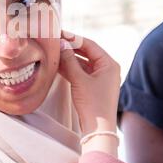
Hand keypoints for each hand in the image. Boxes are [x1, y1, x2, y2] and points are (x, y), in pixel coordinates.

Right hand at [58, 31, 120, 155]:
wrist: (98, 129)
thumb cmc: (93, 103)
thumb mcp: (79, 79)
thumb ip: (69, 60)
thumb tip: (61, 44)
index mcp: (109, 64)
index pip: (90, 45)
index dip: (74, 38)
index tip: (60, 33)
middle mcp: (107, 69)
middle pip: (86, 53)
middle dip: (70, 48)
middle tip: (54, 42)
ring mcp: (100, 78)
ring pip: (82, 63)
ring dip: (68, 59)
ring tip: (53, 52)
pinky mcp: (93, 87)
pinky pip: (80, 73)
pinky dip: (70, 69)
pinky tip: (57, 65)